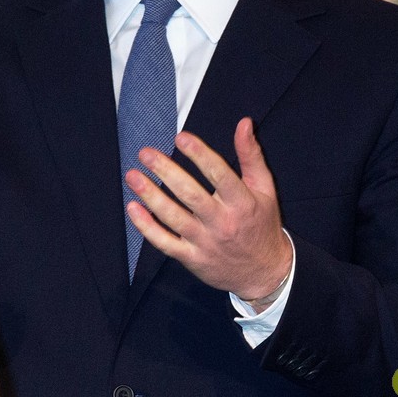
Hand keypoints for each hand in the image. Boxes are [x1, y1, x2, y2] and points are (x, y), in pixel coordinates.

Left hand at [124, 118, 291, 308]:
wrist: (265, 273)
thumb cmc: (261, 224)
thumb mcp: (264, 189)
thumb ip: (251, 155)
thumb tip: (244, 123)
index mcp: (242, 203)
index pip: (220, 175)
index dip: (200, 155)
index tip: (181, 137)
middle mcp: (223, 223)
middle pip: (191, 195)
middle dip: (166, 172)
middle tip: (146, 153)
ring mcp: (205, 242)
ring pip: (174, 218)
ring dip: (150, 196)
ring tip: (133, 176)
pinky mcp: (192, 258)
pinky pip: (165, 243)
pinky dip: (147, 227)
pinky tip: (133, 208)